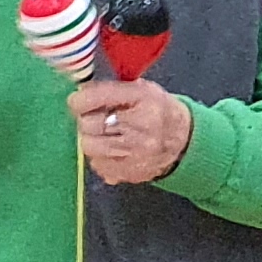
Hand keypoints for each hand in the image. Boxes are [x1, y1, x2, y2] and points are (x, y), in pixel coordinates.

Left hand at [69, 78, 195, 184]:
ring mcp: (136, 152)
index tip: (77, 101)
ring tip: (104, 135)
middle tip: (96, 119)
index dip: (80, 99)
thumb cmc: (159, 111)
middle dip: (86, 120)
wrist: (184, 142)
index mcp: (144, 98)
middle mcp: (141, 125)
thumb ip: (111, 89)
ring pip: (89, 146)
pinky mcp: (131, 171)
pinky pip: (97, 165)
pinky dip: (100, 157)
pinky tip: (113, 151)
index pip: (97, 97)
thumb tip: (79, 93)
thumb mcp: (142, 90)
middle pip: (88, 123)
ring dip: (91, 139)